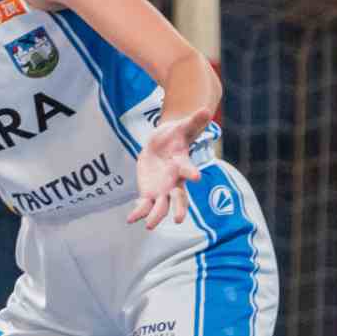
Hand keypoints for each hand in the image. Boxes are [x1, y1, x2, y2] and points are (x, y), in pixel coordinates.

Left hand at [126, 108, 212, 228]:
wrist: (163, 143)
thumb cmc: (175, 135)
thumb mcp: (182, 127)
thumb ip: (194, 121)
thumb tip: (206, 109)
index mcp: (182, 164)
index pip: (187, 169)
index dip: (190, 172)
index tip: (195, 177)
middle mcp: (174, 181)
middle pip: (179, 196)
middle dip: (178, 207)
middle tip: (178, 219)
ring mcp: (162, 188)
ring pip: (161, 205)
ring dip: (156, 215)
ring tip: (150, 226)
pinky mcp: (150, 191)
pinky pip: (145, 204)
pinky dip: (138, 212)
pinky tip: (130, 220)